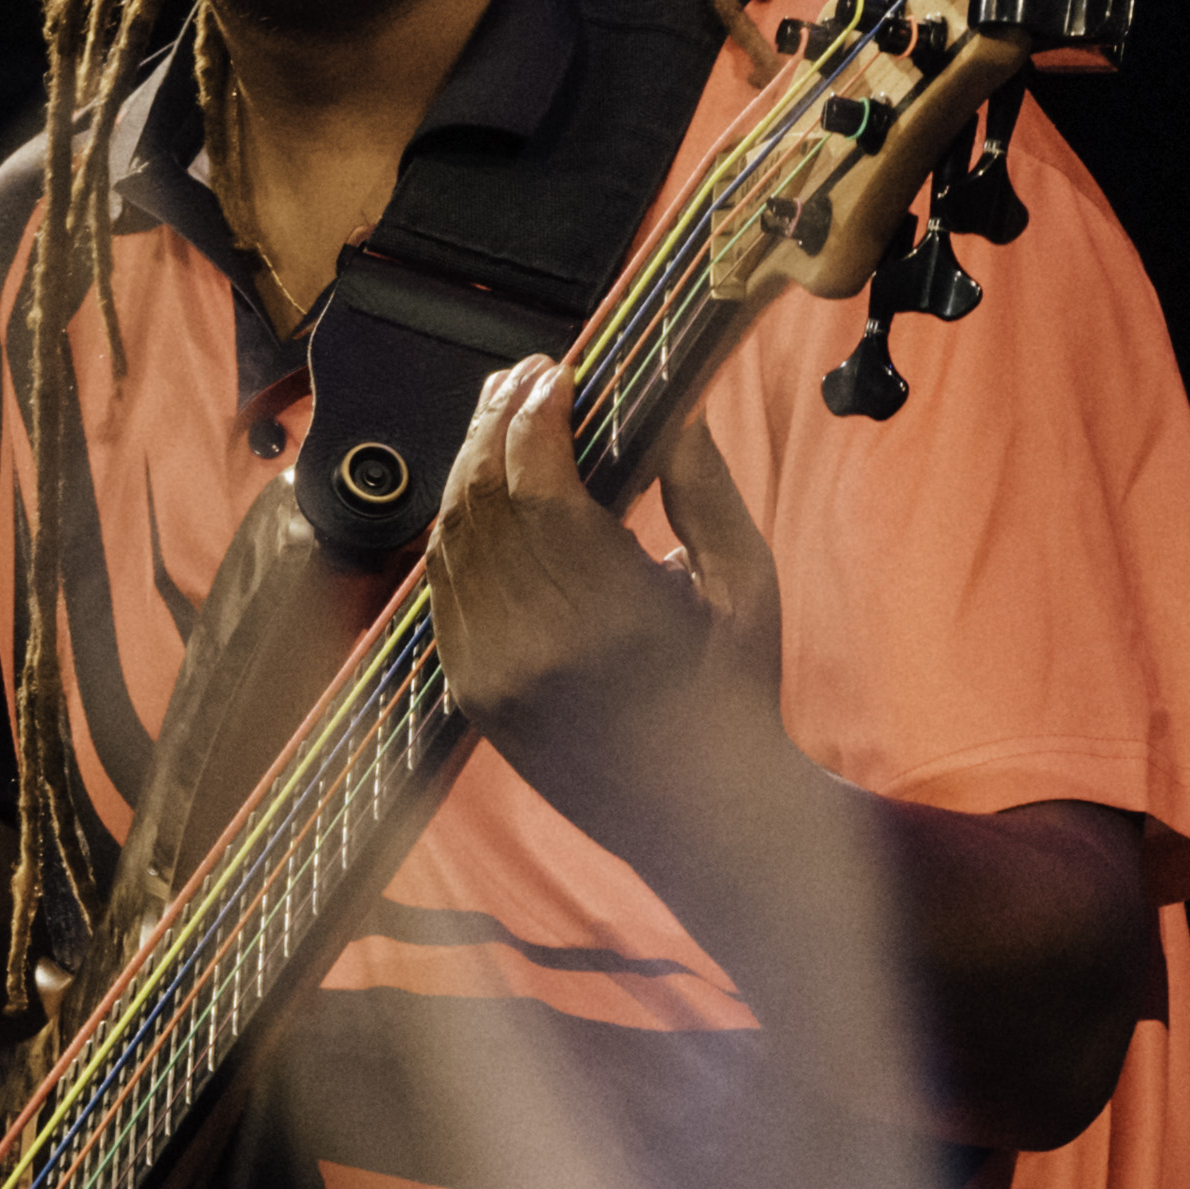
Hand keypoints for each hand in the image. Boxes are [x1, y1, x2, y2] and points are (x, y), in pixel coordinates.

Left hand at [422, 355, 785, 849]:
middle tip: (527, 374)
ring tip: (502, 414)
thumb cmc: (734, 694)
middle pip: (485, 500)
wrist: (696, 817)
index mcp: (613, 618)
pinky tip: (482, 488)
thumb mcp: (746, 588)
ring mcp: (491, 674)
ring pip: (453, 538)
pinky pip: (443, 586)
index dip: (540, 416)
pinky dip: (457, 526)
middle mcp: (536, 647)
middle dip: (498, 421)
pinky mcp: (470, 693)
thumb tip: (673, 407)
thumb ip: (704, 492)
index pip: (542, 488)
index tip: (561, 371)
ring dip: (470, 464)